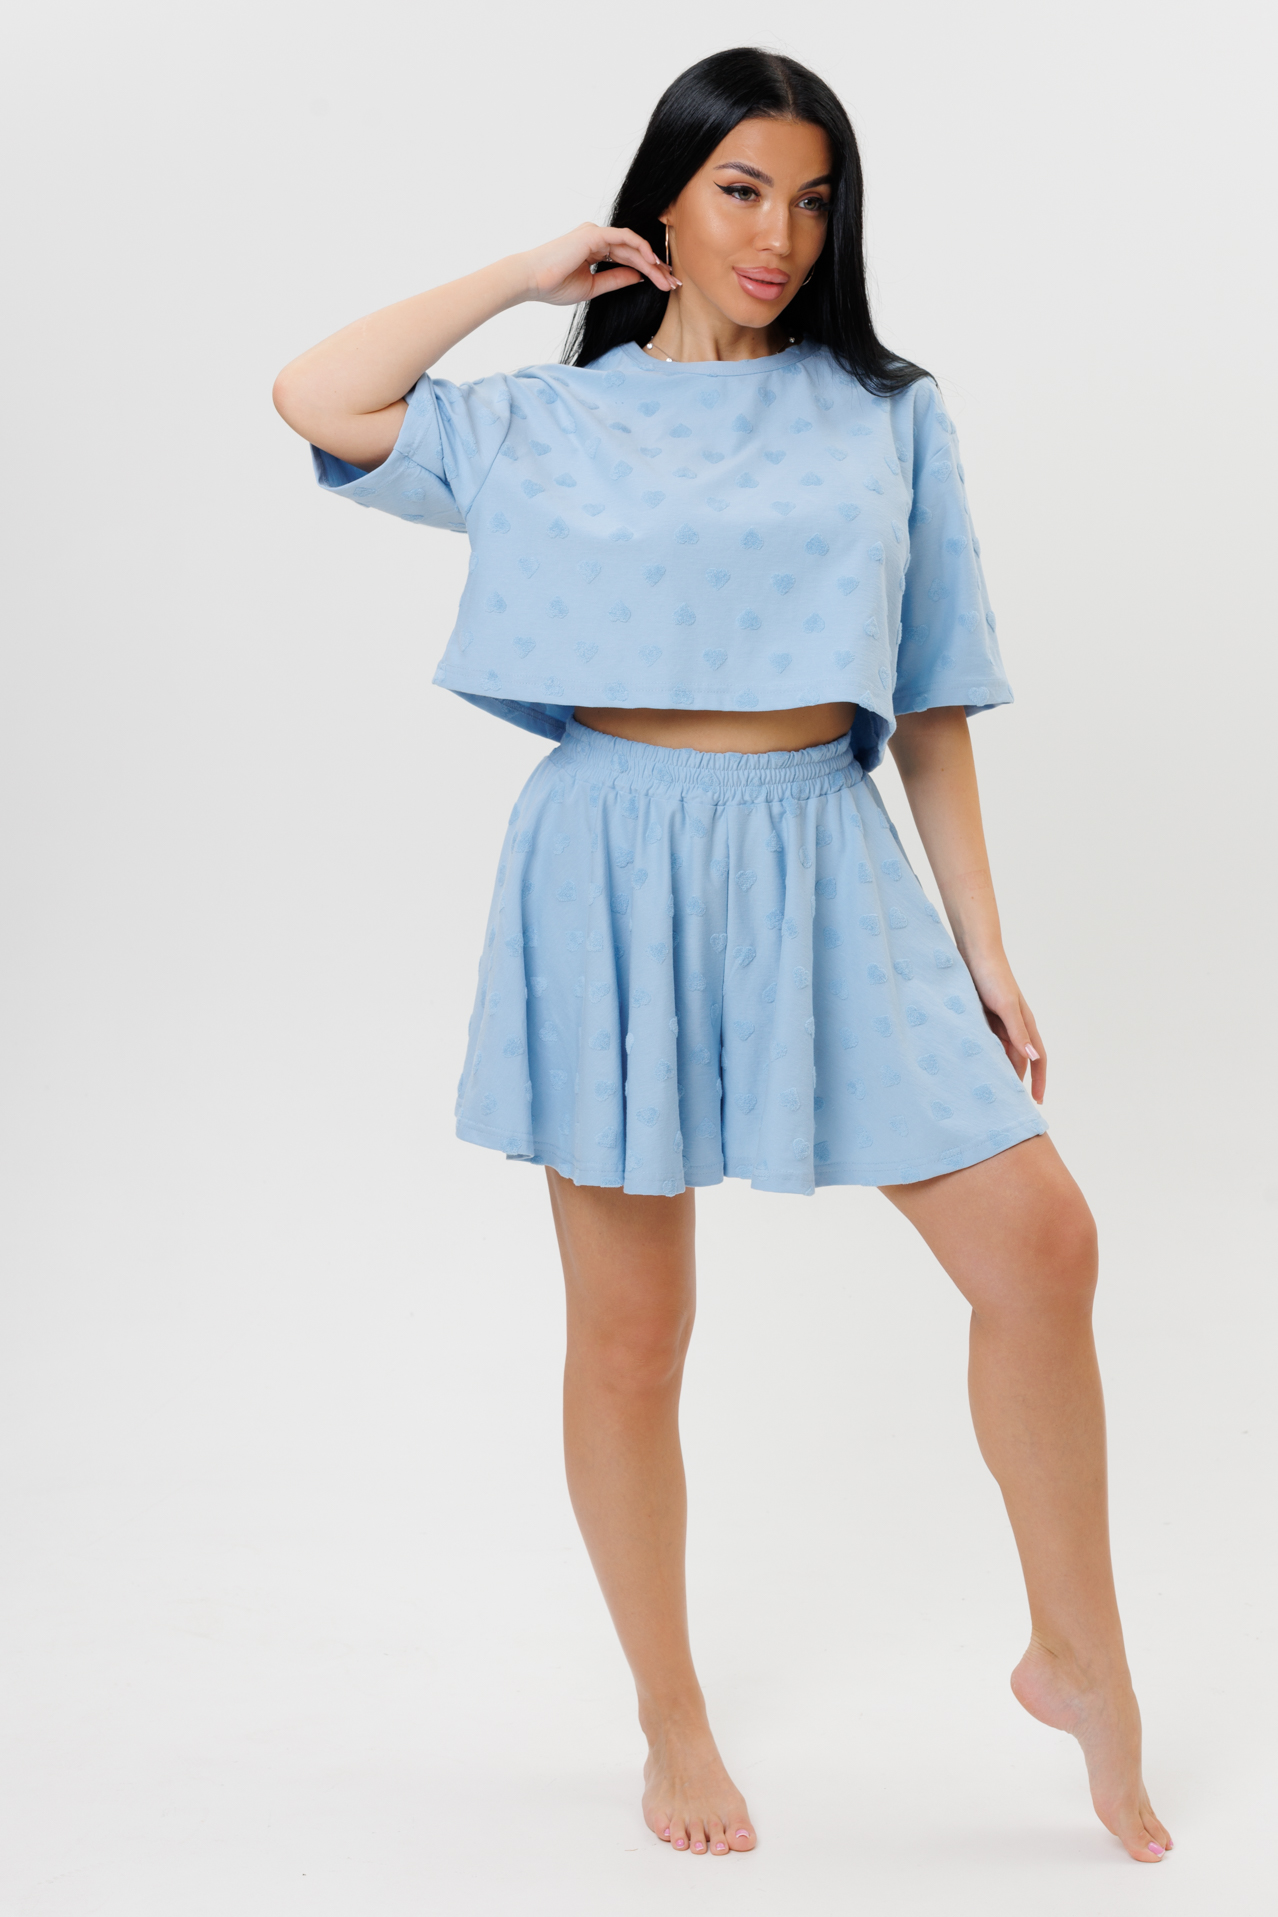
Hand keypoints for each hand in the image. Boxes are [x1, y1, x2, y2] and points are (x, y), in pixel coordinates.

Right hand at [520, 223, 678, 308]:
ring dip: (652, 262)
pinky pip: (624, 238)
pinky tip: (653, 261)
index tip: (664, 285)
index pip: (628, 258)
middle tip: (673, 283)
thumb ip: (616, 279)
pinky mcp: (594, 234)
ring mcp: (595, 233)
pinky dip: (640, 247)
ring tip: (667, 278)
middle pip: (634, 252)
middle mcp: (597, 238)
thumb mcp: (592, 287)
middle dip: (656, 268)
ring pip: (633, 245)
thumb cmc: (554, 285)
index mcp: (594, 249)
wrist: (531, 281)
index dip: (648, 271)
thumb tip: (638, 277)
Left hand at [965, 951, 1046, 1103]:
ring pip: (999, 1053)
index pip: (1037, 1058)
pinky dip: (981, 1056)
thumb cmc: (992, 976)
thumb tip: (1033, 1057)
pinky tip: (972, 1068)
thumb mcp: (1006, 1006)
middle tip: (1008, 1105)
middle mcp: (1013, 1025)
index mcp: (1025, 1023)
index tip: (1037, 1102)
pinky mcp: (981, 1017)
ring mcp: (996, 1021)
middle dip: (1015, 1081)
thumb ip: (1019, 1032)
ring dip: (996, 1070)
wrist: (973, 952)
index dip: (1039, 1080)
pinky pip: (984, 1043)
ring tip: (989, 1093)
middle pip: (1017, 1060)